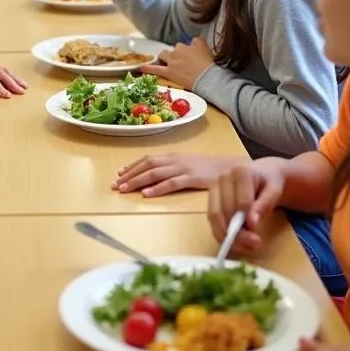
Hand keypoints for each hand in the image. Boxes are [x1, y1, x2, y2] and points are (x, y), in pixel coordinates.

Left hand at [114, 153, 228, 196]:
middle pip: (147, 165)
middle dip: (129, 174)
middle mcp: (176, 160)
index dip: (132, 166)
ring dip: (137, 181)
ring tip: (124, 189)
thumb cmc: (211, 169)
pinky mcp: (193, 178)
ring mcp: (184, 168)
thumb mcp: (189, 165)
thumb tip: (155, 178)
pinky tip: (147, 194)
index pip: (148, 159)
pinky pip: (172, 183)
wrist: (234, 167)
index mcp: (173, 156)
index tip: (119, 174)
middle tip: (115, 185)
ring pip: (155, 173)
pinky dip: (158, 188)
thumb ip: (173, 169)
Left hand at [143, 38, 213, 89]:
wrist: (207, 78)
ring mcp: (172, 61)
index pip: (182, 45)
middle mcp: (178, 51)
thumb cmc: (209, 64)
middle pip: (173, 50)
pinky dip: (148, 68)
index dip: (185, 52)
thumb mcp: (206, 48)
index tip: (188, 57)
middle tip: (181, 63)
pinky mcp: (169, 72)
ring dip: (164, 58)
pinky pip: (156, 69)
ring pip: (163, 55)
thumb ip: (198, 42)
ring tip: (166, 62)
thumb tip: (193, 40)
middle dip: (175, 55)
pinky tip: (142, 68)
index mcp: (187, 44)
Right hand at [207, 161, 283, 255]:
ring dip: (227, 236)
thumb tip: (252, 223)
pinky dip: (221, 234)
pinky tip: (235, 242)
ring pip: (214, 216)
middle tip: (253, 245)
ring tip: (245, 247)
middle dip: (237, 233)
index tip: (257, 235)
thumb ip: (264, 205)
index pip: (241, 202)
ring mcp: (213, 187)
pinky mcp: (210, 197)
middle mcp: (222, 177)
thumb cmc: (268, 182)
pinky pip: (211, 219)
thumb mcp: (274, 191)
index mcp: (240, 171)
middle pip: (225, 210)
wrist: (260, 174)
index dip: (247, 221)